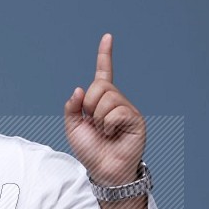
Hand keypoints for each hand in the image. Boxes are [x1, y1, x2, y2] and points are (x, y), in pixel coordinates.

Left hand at [64, 33, 145, 185]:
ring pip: (107, 98)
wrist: (103, 171)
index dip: (104, 55)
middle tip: (94, 123)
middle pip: (100, 86)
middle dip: (90, 105)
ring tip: (104, 132)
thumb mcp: (73, 127)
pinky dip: (109, 124)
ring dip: (99, 118)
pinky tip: (113, 134)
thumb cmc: (90, 151)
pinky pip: (117, 111)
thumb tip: (80, 88)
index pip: (103, 74)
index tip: (107, 37)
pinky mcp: (136, 120)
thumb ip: (72, 107)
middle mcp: (116, 102)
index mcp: (101, 101)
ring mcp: (127, 110)